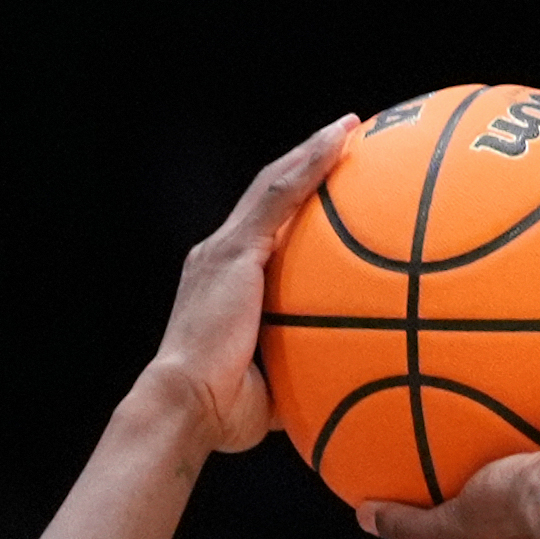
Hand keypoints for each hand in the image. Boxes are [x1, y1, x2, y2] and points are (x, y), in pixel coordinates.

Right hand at [150, 117, 354, 452]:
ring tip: (350, 127)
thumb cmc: (228, 412)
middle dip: (306, 165)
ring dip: (313, 152)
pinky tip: (343, 141)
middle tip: (349, 141)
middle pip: (270, 196)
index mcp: (228, 282)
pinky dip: (312, 165)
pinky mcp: (234, 252)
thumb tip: (351, 386)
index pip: (268, 231)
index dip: (297, 204)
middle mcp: (222, 256)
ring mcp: (225, 250)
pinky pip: (280, 196)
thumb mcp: (278, 386)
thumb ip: (307, 372)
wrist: (187, 406)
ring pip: (274, 185)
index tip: (333, 189)